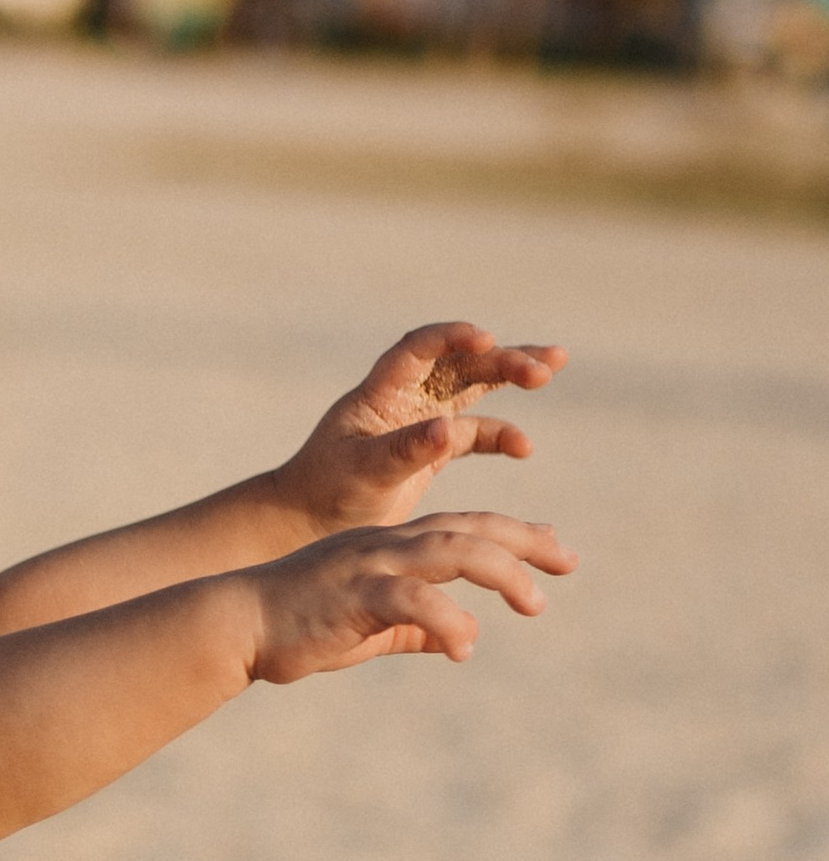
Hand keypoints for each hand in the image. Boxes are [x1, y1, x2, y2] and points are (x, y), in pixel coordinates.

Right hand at [249, 511, 575, 683]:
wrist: (234, 625)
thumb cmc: (297, 628)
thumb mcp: (367, 628)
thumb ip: (411, 629)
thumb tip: (455, 639)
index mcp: (392, 547)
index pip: (466, 529)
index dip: (515, 536)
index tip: (556, 548)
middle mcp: (388, 544)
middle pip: (472, 530)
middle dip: (525, 543)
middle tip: (569, 562)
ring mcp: (370, 564)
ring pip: (453, 551)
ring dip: (501, 573)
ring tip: (534, 604)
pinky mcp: (352, 593)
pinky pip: (412, 600)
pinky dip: (446, 619)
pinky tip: (466, 647)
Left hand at [277, 321, 565, 530]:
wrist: (310, 522)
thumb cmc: (326, 492)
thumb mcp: (363, 472)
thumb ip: (403, 451)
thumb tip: (446, 430)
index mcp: (380, 393)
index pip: (419, 349)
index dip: (452, 337)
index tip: (486, 339)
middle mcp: (404, 397)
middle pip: (459, 363)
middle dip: (501, 358)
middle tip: (543, 367)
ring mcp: (421, 419)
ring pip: (474, 386)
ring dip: (510, 376)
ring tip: (550, 370)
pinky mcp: (434, 448)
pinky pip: (475, 432)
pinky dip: (501, 436)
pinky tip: (524, 448)